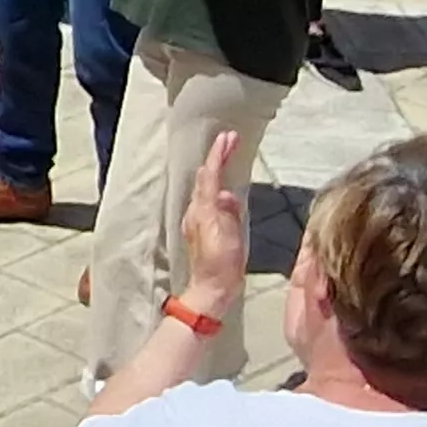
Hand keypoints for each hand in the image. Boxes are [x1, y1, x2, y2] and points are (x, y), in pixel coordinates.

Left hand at [175, 130, 247, 315]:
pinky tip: (224, 187)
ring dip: (216, 170)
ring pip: (204, 187)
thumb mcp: (230, 239)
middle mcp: (195, 212)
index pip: (209, 176)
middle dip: (217, 157)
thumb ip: (228, 214)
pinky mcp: (200, 228)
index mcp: (202, 211)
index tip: (227, 137)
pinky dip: (215, 185)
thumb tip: (226, 194)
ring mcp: (196, 220)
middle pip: (204, 178)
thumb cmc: (221, 266)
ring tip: (228, 155)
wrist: (211, 290)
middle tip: (231, 140)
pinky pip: (207, 199)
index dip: (218, 155)